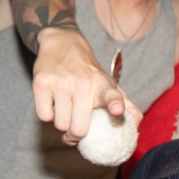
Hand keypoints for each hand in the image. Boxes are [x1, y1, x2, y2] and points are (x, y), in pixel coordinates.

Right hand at [32, 28, 128, 143]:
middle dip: (76, 135)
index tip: (117, 110)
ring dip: (61, 123)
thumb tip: (137, 122)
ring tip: (65, 110)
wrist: (62, 43)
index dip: (115, 104)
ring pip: (60, 125)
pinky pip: (44, 116)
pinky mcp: (41, 83)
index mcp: (103, 86)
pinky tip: (53, 103)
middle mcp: (83, 83)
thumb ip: (125, 104)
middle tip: (75, 132)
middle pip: (78, 129)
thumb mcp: (108, 83)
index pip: (111, 96)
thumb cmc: (88, 72)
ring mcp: (61, 83)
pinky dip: (47, 115)